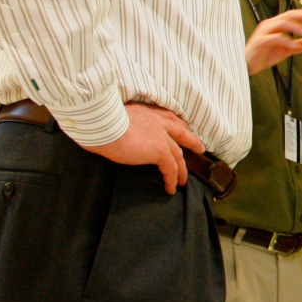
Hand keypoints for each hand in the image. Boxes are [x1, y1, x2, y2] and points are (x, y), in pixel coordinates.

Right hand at [84, 103, 203, 194]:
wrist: (103, 124)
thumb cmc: (100, 121)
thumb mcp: (114, 118)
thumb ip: (120, 124)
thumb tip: (112, 132)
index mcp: (147, 113)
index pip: (168, 117)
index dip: (178, 124)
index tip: (186, 128)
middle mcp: (157, 123)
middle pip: (180, 133)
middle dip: (191, 141)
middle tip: (200, 148)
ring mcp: (161, 137)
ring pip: (177, 155)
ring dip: (181, 169)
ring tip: (182, 180)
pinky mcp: (160, 151)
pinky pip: (171, 169)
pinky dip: (172, 179)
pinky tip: (170, 188)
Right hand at [246, 8, 301, 74]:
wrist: (247, 65)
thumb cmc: (264, 55)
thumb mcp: (285, 51)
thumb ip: (299, 46)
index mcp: (274, 24)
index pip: (290, 15)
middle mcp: (269, 25)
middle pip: (287, 16)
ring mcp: (263, 32)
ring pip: (282, 24)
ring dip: (297, 27)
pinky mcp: (260, 42)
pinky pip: (275, 38)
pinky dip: (287, 41)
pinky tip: (296, 47)